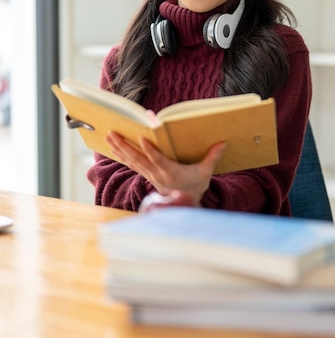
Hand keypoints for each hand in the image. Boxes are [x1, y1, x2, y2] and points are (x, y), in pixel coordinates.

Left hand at [105, 131, 226, 204]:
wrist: (186, 204)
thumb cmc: (195, 186)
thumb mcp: (206, 172)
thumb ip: (212, 156)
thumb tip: (223, 142)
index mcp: (172, 173)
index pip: (159, 161)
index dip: (150, 150)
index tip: (142, 139)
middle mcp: (157, 174)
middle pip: (138, 159)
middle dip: (125, 146)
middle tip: (113, 134)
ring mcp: (150, 175)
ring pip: (131, 161)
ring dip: (119, 149)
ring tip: (109, 137)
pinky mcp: (146, 174)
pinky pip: (132, 164)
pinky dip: (122, 155)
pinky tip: (113, 147)